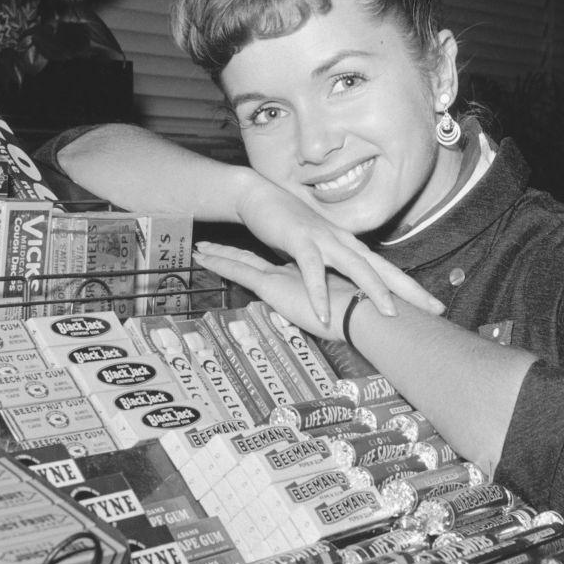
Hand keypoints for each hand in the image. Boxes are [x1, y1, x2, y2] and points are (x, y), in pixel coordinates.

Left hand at [193, 242, 362, 341]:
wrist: (363, 315)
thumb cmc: (359, 317)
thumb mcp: (342, 309)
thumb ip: (330, 307)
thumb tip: (331, 316)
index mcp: (309, 275)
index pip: (279, 264)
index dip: (261, 259)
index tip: (248, 256)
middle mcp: (293, 269)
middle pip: (256, 257)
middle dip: (234, 251)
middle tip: (212, 246)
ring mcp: (281, 275)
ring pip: (243, 260)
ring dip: (220, 254)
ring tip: (200, 250)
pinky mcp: (273, 284)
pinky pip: (239, 271)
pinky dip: (220, 264)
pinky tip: (203, 259)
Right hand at [234, 178, 444, 324]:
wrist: (259, 197)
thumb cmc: (287, 225)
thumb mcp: (316, 251)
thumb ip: (331, 267)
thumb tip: (345, 289)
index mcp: (348, 245)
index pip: (385, 268)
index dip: (410, 287)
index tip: (433, 306)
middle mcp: (342, 241)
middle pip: (382, 267)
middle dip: (409, 289)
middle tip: (434, 309)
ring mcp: (323, 239)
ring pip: (355, 266)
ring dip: (373, 290)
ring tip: (390, 313)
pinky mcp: (299, 240)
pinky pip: (311, 270)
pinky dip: (318, 292)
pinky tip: (322, 314)